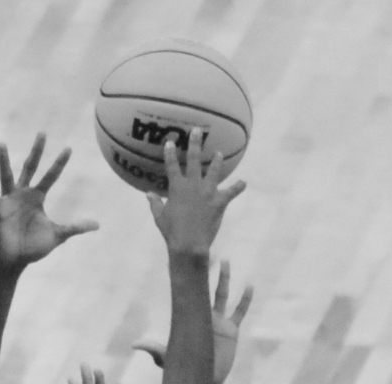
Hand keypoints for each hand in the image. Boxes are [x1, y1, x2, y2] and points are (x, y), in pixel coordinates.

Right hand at [0, 134, 97, 270]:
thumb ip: (75, 228)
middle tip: (42, 133)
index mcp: (37, 197)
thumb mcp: (57, 235)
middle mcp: (23, 194)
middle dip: (37, 152)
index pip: (51, 176)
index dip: (59, 163)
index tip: (69, 148)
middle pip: (31, 168)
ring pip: (7, 176)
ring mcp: (9, 200)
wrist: (14, 260)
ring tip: (2, 144)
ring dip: (4, 161)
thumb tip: (97, 225)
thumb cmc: (33, 246)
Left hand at [134, 260, 253, 383]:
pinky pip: (240, 312)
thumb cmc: (184, 371)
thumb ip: (154, 350)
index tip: (186, 261)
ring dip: (225, 279)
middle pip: (206, 288)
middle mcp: (204, 316)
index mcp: (190, 319)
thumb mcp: (168, 359)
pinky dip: (245, 299)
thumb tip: (135, 345)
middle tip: (209, 253)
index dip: (189, 278)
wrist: (204, 382)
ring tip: (226, 261)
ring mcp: (218, 322)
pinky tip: (250, 285)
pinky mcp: (231, 331)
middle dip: (208, 271)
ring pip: (223, 295)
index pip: (189, 294)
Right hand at [147, 127, 244, 259]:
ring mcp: (208, 192)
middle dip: (195, 143)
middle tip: (197, 130)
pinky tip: (243, 182)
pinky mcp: (219, 202)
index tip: (170, 142)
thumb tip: (148, 195)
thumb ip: (155, 203)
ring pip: (214, 171)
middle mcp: (193, 185)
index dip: (170, 153)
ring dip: (216, 161)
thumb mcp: (160, 217)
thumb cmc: (172, 232)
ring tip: (218, 154)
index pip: (171, 165)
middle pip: (193, 159)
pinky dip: (238, 187)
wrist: (189, 244)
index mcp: (177, 187)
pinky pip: (231, 192)